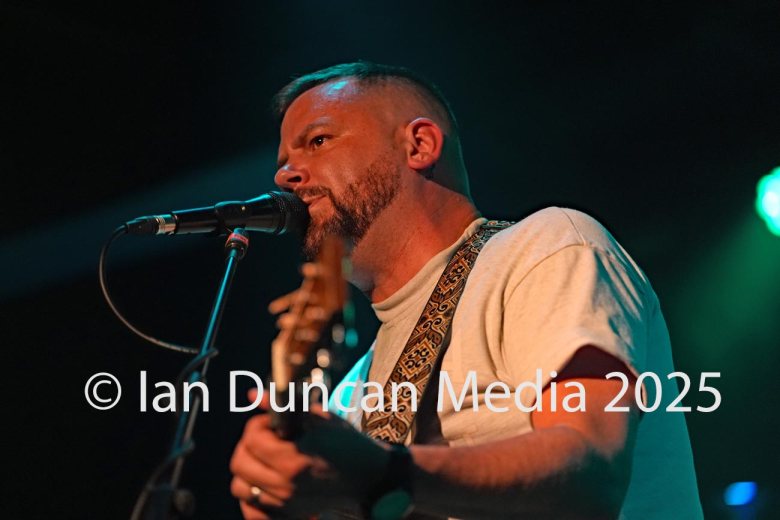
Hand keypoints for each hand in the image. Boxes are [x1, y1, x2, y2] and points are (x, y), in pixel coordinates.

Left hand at [230, 389, 390, 518]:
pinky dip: (253, 492)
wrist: (370, 478)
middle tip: (266, 438)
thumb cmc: (348, 445)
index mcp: (294, 460)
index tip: (272, 423)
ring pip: (240, 487)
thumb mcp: (319, 419)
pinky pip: (251, 507)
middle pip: (240, 464)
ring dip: (248, 469)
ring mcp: (285, 504)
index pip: (252, 439)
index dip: (258, 425)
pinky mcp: (288, 515)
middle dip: (249, 445)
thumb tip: (254, 396)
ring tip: (266, 459)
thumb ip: (283, 407)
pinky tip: (267, 479)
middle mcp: (286, 486)